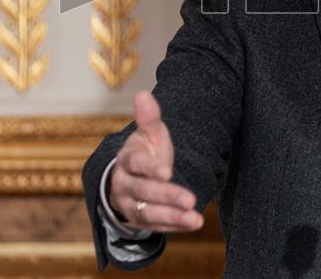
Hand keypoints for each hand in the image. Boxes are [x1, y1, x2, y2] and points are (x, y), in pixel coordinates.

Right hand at [108, 91, 203, 232]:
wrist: (133, 176)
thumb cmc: (146, 151)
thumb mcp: (150, 134)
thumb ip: (149, 118)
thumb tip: (143, 95)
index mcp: (127, 159)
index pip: (135, 163)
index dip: (149, 167)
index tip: (166, 171)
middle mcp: (125, 184)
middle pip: (144, 191)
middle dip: (167, 195)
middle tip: (190, 199)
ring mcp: (130, 204)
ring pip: (148, 213)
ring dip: (172, 216)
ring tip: (196, 218)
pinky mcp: (140, 220)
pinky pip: (156, 227)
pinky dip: (175, 226)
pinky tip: (192, 223)